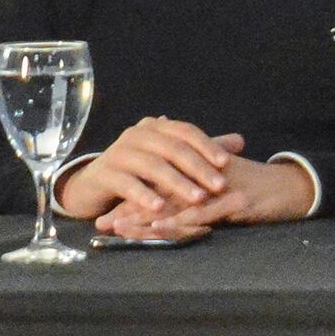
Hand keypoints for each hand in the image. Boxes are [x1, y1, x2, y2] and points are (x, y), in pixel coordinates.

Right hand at [57, 118, 242, 222]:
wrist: (94, 185)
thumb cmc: (140, 171)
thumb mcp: (171, 160)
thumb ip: (202, 151)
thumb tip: (240, 141)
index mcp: (155, 127)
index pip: (185, 131)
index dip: (207, 145)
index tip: (226, 162)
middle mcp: (135, 135)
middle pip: (173, 149)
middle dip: (198, 168)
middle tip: (219, 186)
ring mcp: (117, 153)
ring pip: (153, 166)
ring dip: (178, 183)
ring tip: (197, 198)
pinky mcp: (102, 174)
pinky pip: (127, 184)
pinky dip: (144, 196)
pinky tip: (159, 208)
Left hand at [93, 154, 314, 239]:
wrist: (298, 187)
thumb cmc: (263, 187)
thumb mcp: (229, 180)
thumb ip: (202, 181)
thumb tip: (176, 192)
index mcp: (201, 171)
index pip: (161, 182)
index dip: (134, 196)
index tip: (109, 211)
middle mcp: (206, 177)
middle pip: (160, 192)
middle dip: (129, 208)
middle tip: (102, 224)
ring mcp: (221, 189)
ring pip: (175, 203)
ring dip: (145, 217)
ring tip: (119, 228)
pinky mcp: (236, 201)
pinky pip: (202, 213)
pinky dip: (178, 220)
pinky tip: (158, 229)